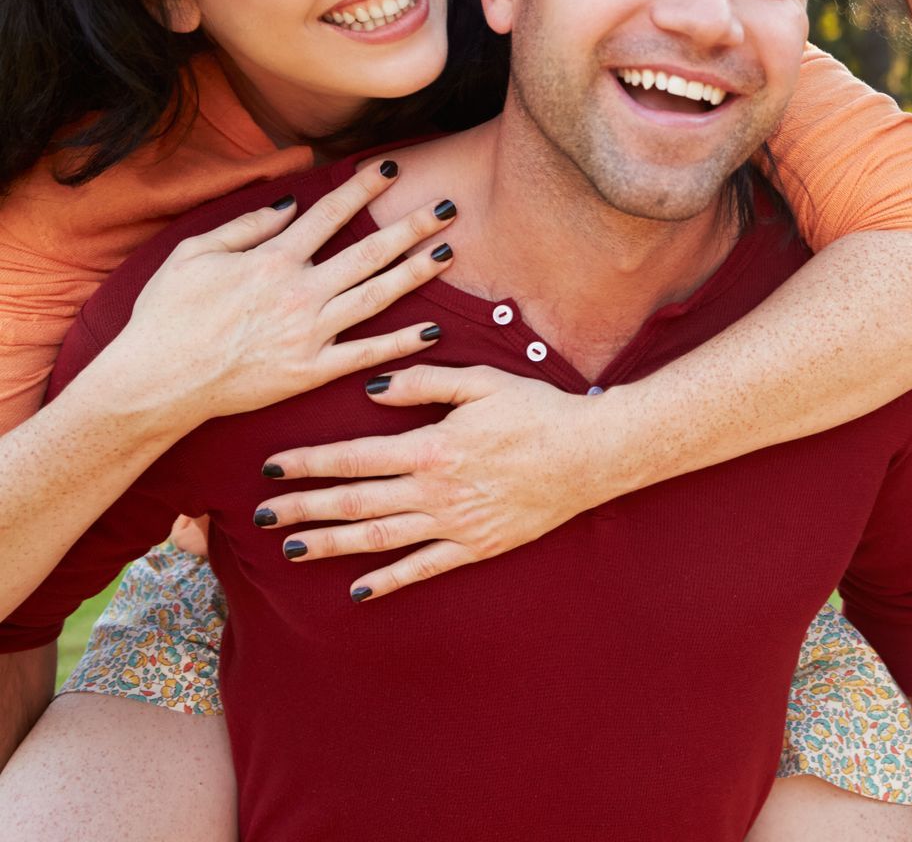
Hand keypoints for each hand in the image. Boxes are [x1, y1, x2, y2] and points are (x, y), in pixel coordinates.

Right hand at [82, 158, 457, 437]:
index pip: (329, 214)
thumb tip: (288, 204)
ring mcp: (310, 333)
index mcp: (272, 260)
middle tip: (449, 206)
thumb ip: (244, 226)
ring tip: (449, 252)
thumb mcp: (193, 255)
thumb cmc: (166, 316)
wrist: (156, 382)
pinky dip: (401, 343)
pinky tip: (433, 330)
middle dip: (412, 226)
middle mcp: (300, 292)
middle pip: (369, 252)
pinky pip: (366, 354)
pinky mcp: (311, 371)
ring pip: (377, 296)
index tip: (393, 167)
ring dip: (417, 273)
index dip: (363, 188)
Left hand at [253, 365, 606, 601]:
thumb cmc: (536, 410)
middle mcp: (435, 491)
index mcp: (431, 447)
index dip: (310, 463)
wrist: (590, 454)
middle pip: (355, 502)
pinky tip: (358, 590)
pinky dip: (389, 581)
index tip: (272, 466)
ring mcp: (455, 523)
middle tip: (260, 514)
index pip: (354, 457)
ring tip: (291, 549)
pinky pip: (424, 568)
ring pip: (379, 539)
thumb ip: (423, 382)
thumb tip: (372, 390)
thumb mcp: (481, 381)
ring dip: (331, 544)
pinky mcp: (477, 546)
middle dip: (303, 508)